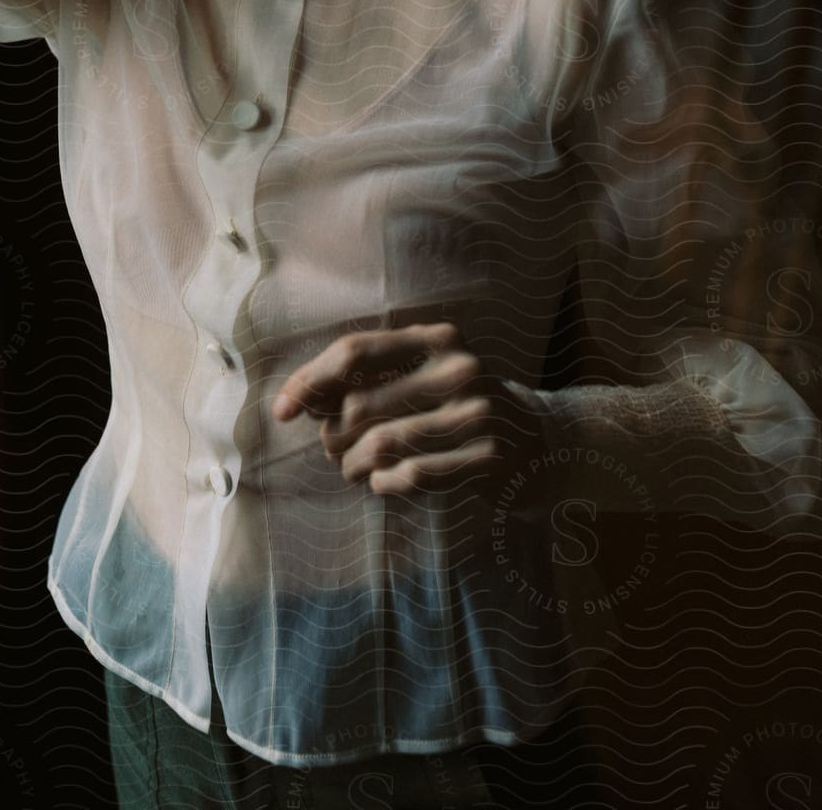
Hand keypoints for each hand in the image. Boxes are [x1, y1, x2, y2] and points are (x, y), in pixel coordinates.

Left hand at [272, 322, 549, 499]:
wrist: (541, 440)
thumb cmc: (459, 404)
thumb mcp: (422, 373)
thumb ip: (366, 378)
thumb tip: (295, 400)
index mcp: (436, 338)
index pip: (355, 351)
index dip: (310, 380)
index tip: (281, 410)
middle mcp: (458, 368)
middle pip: (360, 404)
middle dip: (332, 434)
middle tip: (332, 449)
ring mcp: (477, 413)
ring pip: (381, 443)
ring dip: (352, 464)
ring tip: (351, 469)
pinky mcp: (488, 457)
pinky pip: (412, 475)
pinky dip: (384, 483)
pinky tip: (382, 482)